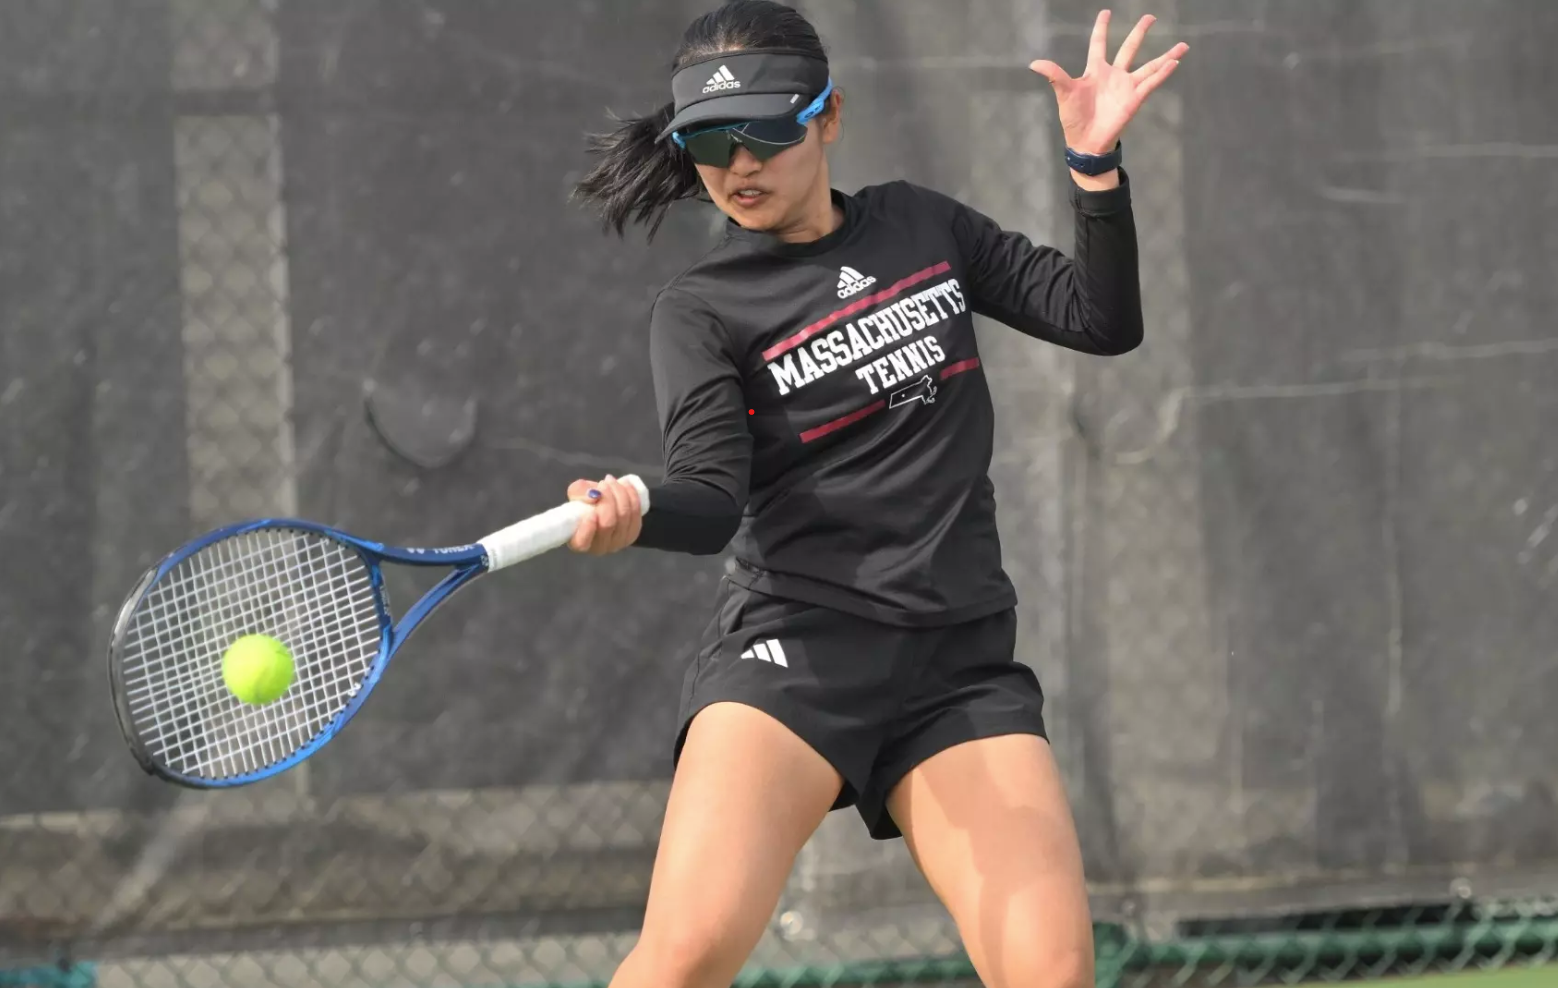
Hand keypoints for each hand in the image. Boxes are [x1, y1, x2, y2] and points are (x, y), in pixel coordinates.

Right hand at [565, 474, 642, 554]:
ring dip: (619, 493)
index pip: (582, 543)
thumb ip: (579, 492)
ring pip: (623, 516)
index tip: (590, 512)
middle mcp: (599, 547)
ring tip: (611, 481)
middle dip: (607, 499)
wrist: (604, 503)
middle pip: (608, 524)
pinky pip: (636, 513)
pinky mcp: (633, 534)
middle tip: (603, 483)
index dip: (587, 529)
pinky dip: (631, 495)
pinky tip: (625, 484)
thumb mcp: (576, 494)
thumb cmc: (585, 503)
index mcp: (578, 542)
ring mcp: (618, 542)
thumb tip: (593, 496)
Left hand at [1030, 11, 1187, 155]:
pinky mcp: (1134, 99)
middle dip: (1139, 32)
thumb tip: (1034, 63)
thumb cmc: (1074, 119)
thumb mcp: (1064, 93)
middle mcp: (1113, 76)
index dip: (1101, 28)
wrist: (1085, 143)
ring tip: (1183, 45)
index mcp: (1095, 71)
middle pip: (1129, 48)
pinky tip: (1175, 62)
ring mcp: (1126, 87)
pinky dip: (1163, 73)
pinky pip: (1152, 83)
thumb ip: (1054, 75)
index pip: (1099, 44)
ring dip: (1166, 56)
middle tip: (1150, 17)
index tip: (1105, 12)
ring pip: (1149, 66)